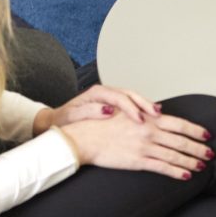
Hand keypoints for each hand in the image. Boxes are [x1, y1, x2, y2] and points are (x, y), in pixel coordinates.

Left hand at [32, 85, 157, 133]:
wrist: (58, 123)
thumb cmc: (65, 122)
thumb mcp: (73, 117)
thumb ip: (89, 112)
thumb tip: (107, 111)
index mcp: (96, 93)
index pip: (119, 97)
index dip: (131, 108)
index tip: (139, 119)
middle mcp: (104, 93)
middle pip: (130, 94)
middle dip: (144, 104)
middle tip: (155, 114)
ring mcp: (109, 98)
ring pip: (133, 97)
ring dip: (145, 105)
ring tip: (157, 114)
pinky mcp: (113, 105)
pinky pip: (131, 104)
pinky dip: (141, 109)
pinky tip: (150, 116)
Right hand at [58, 109, 214, 179]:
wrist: (86, 137)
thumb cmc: (103, 125)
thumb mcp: (127, 113)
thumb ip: (145, 115)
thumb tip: (160, 114)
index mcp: (148, 118)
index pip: (179, 123)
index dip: (196, 130)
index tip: (207, 134)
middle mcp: (149, 131)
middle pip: (182, 140)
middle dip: (199, 148)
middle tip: (211, 153)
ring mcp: (144, 147)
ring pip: (175, 155)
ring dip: (191, 161)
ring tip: (203, 165)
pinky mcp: (138, 161)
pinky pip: (162, 167)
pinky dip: (177, 171)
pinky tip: (187, 175)